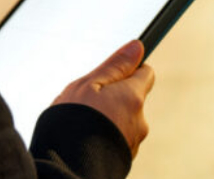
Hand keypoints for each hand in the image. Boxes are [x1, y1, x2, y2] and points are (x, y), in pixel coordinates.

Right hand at [51, 40, 155, 156]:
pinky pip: (117, 140)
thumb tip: (137, 47)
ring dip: (109, 119)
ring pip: (123, 121)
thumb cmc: (74, 123)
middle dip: (114, 97)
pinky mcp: (124, 159)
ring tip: (83, 124)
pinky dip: (106, 137)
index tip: (113, 73)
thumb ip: (115, 66)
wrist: (67, 167)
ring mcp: (133, 142)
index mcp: (133, 98)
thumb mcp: (89, 85)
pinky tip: (86, 139)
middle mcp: (140, 121)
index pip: (145, 73)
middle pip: (132, 99)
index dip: (129, 70)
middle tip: (88, 102)